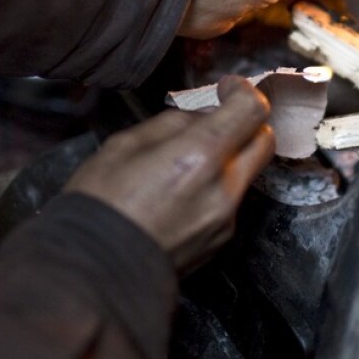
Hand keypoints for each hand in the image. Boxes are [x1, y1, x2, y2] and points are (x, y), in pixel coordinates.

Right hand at [63, 75, 274, 273]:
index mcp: (198, 156)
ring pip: (247, 172)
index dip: (244, 91)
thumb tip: (202, 118)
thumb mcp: (124, 144)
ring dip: (229, 156)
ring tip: (188, 159)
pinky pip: (231, 200)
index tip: (227, 89)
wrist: (94, 270)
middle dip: (247, 124)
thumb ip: (173, 124)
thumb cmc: (100, 204)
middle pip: (264, 141)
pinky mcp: (221, 240)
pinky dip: (217, 186)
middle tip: (218, 119)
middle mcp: (222, 188)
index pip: (252, 111)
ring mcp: (226, 218)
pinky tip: (182, 192)